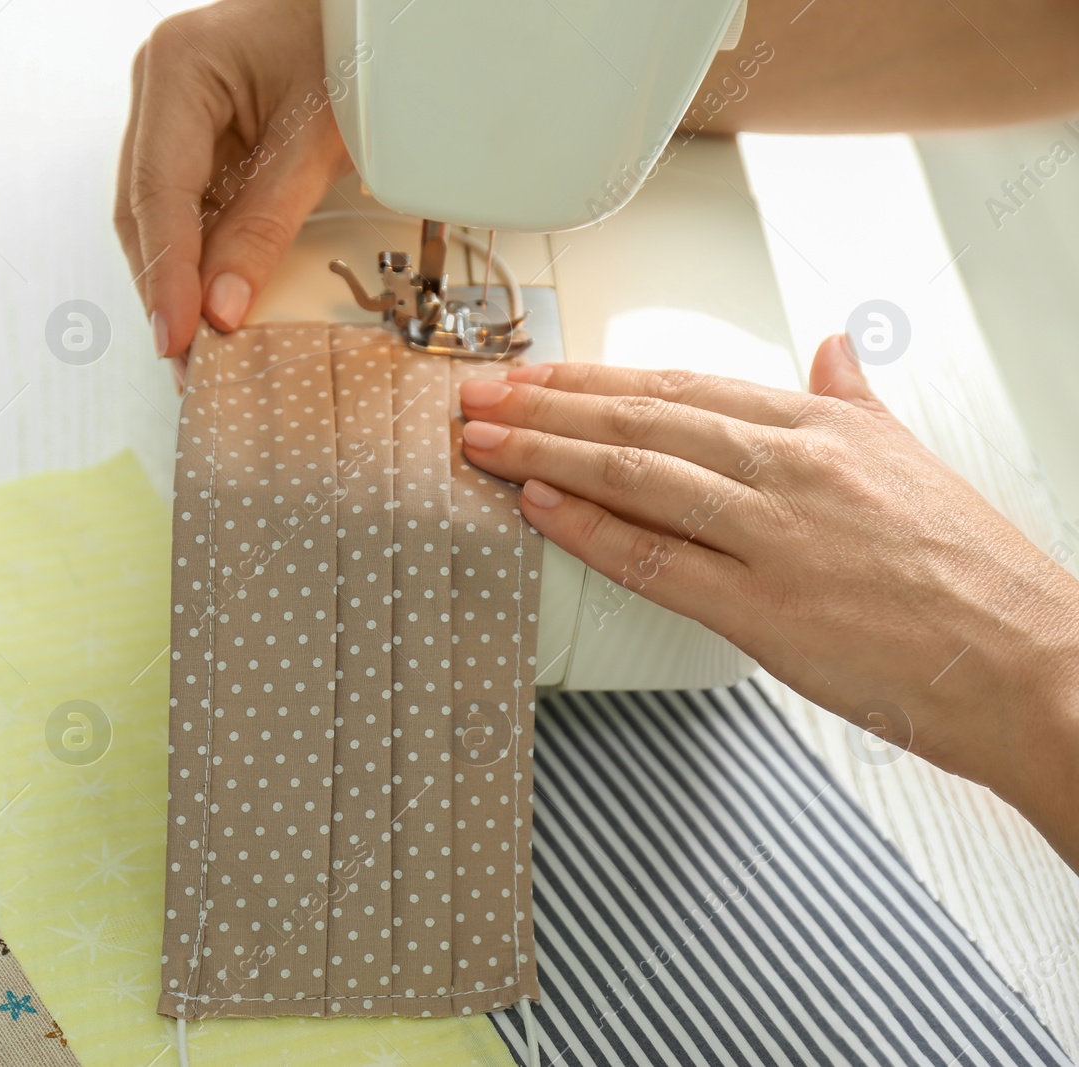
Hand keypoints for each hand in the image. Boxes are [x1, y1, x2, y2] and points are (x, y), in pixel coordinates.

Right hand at [115, 0, 351, 378]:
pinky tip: (210, 305)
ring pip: (158, 219)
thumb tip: (224, 308)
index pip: (157, 192)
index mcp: (178, 67)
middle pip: (144, 212)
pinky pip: (186, 212)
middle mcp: (159, 90)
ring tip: (199, 348)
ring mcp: (170, 117)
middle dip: (165, 291)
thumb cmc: (345, 44)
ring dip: (178, 283)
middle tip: (187, 361)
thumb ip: (266, 225)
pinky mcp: (192, 143)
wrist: (362, 12)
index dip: (165, 274)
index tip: (178, 336)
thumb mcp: (317, 139)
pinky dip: (199, 260)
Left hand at [459, 335, 1078, 864]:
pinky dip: (587, 529)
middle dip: (547, 404)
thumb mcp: (913, 457)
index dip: (596, 379)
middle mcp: (791, 467)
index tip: (538, 374)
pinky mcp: (765, 608)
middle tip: (479, 396)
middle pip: (641, 420)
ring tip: (482, 440)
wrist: (1033, 661)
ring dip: (545, 453)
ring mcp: (775, 535)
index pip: (680, 386)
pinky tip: (536, 508)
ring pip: (635, 475)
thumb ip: (856, 400)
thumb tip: (832, 349)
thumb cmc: (974, 572)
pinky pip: (655, 559)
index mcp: (822, 427)